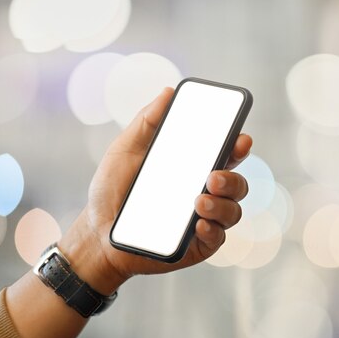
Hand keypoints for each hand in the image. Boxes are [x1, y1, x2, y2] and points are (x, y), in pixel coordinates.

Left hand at [59, 87, 252, 293]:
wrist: (97, 232)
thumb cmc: (113, 190)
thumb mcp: (125, 150)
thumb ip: (147, 122)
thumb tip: (168, 92)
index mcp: (193, 168)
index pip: (226, 154)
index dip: (239, 145)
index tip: (241, 139)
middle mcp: (205, 193)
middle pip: (237, 183)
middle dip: (233, 178)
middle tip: (213, 176)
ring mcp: (204, 220)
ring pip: (233, 211)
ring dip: (222, 205)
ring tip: (198, 202)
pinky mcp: (198, 245)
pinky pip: (218, 238)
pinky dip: (213, 230)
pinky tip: (198, 225)